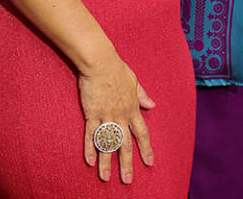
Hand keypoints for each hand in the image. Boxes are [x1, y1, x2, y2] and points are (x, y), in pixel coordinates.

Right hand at [78, 52, 155, 183]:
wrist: (100, 62)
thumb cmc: (117, 69)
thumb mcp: (134, 81)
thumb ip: (142, 95)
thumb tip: (153, 104)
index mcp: (132, 108)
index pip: (141, 133)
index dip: (146, 149)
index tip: (150, 162)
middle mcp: (120, 115)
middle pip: (125, 144)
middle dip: (127, 164)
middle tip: (127, 180)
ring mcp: (106, 115)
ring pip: (107, 143)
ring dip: (107, 162)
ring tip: (105, 178)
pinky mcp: (91, 113)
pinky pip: (91, 134)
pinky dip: (90, 148)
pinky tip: (90, 162)